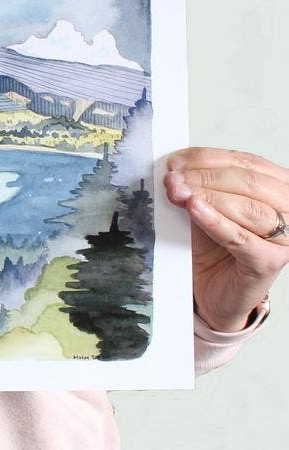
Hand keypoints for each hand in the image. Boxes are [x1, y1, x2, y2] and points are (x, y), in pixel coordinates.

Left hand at [164, 148, 286, 331]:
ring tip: (178, 192)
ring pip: (248, 207)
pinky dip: (214, 221)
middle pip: (250, 181)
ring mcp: (284, 239)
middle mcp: (288, 210)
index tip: (176, 160)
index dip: (208, 157)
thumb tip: (175, 171)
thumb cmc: (213, 249)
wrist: (211, 292)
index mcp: (279, 189)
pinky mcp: (269, 262)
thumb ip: (196, 189)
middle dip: (205, 176)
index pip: (247, 162)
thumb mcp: (203, 210)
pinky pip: (241, 237)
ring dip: (207, 195)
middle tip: (173, 178)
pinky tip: (193, 209)